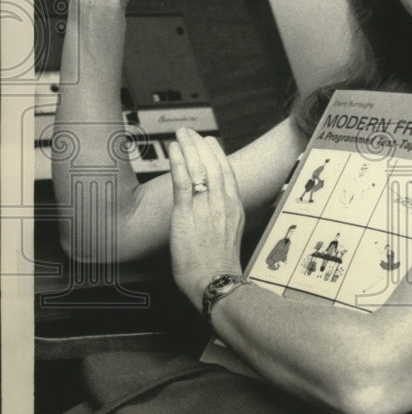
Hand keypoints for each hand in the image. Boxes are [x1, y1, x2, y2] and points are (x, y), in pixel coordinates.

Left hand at [168, 128, 245, 309]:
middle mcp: (222, 203)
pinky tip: (174, 150)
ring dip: (189, 147)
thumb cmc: (219, 266)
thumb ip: (223, 219)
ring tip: (180, 135)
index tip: (209, 142)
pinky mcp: (187, 214)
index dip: (217, 154)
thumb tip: (213, 213)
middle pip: (213, 165)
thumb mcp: (229, 236)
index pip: (227, 172)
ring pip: (199, 168)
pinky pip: (182, 181)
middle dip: (200, 145)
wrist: (215, 281)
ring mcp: (205, 207)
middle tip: (190, 132)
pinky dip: (178, 162)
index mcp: (234, 208)